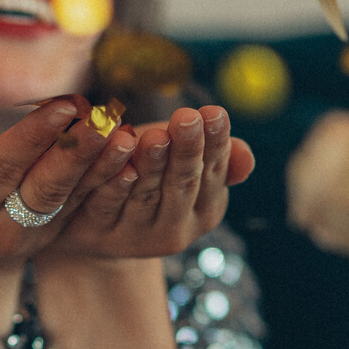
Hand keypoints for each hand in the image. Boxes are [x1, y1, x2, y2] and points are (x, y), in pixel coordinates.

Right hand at [0, 95, 127, 340]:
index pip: (1, 169)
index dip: (33, 139)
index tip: (62, 108)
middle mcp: (1, 229)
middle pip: (44, 189)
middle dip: (76, 153)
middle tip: (103, 120)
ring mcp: (32, 236)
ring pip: (69, 198)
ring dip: (99, 167)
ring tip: (123, 133)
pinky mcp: (54, 234)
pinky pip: (82, 205)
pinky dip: (106, 179)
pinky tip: (128, 153)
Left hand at [38, 105, 254, 264]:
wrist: (101, 227)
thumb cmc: (153, 177)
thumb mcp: (183, 164)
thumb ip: (213, 158)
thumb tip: (248, 158)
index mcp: (204, 209)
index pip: (214, 173)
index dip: (215, 143)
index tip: (214, 112)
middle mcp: (176, 229)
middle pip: (182, 184)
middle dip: (186, 150)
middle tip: (187, 117)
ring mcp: (137, 237)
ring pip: (146, 195)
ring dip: (152, 165)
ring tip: (156, 135)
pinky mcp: (101, 237)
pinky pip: (108, 207)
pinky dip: (115, 186)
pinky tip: (119, 165)